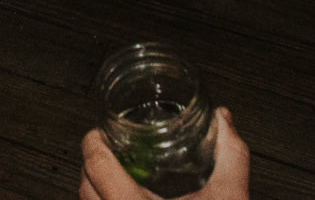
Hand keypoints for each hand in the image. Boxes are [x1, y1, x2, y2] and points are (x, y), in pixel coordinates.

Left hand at [79, 108, 249, 199]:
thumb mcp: (229, 199)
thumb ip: (230, 157)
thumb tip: (224, 122)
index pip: (95, 165)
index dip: (93, 141)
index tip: (101, 131)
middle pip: (84, 186)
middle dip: (92, 163)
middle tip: (109, 149)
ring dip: (95, 189)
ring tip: (115, 176)